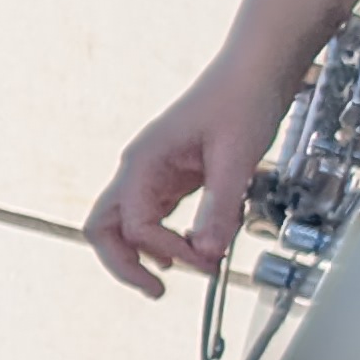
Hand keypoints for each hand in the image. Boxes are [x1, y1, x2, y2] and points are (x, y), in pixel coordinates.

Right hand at [84, 54, 297, 293]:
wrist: (255, 70)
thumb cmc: (241, 99)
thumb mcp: (236, 158)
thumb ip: (220, 207)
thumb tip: (209, 250)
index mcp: (144, 161)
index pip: (137, 225)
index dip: (169, 250)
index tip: (206, 259)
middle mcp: (140, 168)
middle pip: (104, 228)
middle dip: (123, 263)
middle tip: (155, 289)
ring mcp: (154, 173)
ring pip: (125, 225)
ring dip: (144, 254)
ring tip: (174, 275)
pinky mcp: (173, 176)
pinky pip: (154, 216)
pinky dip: (165, 239)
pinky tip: (190, 250)